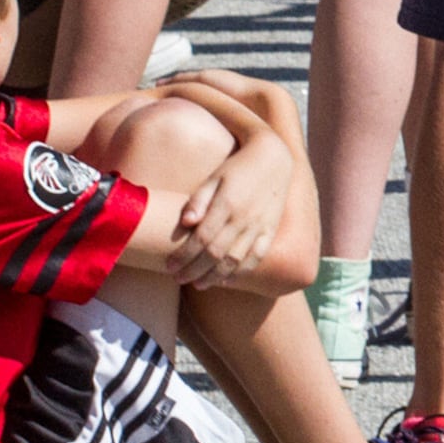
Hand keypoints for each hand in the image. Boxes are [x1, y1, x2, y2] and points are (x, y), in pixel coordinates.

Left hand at [164, 114, 289, 288]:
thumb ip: (198, 200)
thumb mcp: (214, 177)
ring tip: (198, 284)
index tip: (169, 266)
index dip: (183, 256)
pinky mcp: (270, 230)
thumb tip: (185, 223)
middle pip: (216, 253)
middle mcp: (245, 217)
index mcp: (227, 203)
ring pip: (235, 260)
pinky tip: (226, 280)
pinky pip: (256, 257)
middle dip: (194, 270)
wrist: (274, 159)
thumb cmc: (237, 168)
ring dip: (214, 276)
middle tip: (178, 279)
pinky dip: (241, 272)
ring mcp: (260, 225)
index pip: (201, 238)